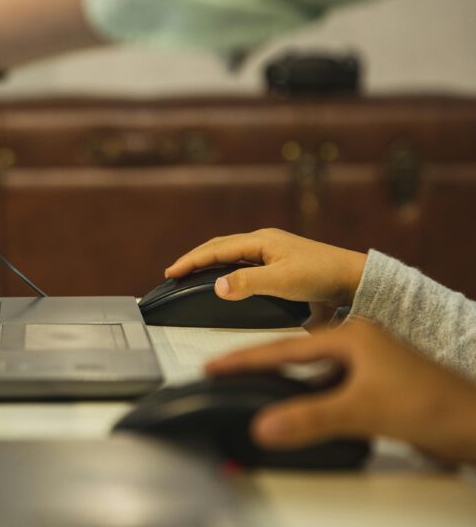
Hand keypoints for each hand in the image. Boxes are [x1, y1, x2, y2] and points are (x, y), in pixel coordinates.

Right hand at [164, 229, 366, 325]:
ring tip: (192, 275)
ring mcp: (272, 252)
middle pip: (220, 247)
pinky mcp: (280, 264)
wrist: (355, 278)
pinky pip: (243, 263)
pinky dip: (226, 269)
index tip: (170, 273)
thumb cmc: (322, 276)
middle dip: (195, 259)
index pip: (215, 249)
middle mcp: (264, 242)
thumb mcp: (282, 281)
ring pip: (231, 254)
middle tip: (174, 273)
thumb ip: (247, 283)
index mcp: (260, 241)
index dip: (191, 261)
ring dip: (209, 263)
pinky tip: (225, 280)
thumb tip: (215, 286)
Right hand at [206, 320, 475, 463]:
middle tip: (223, 372)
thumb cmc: (437, 406)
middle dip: (256, 364)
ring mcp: (367, 363)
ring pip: (311, 372)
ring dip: (282, 382)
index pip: (283, 348)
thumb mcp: (364, 410)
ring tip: (250, 388)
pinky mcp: (376, 385)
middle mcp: (357, 343)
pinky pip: (327, 387)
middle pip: (293, 354)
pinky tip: (297, 409)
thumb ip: (310, 418)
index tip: (213, 366)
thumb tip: (262, 426)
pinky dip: (306, 397)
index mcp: (350, 335)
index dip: (244, 359)